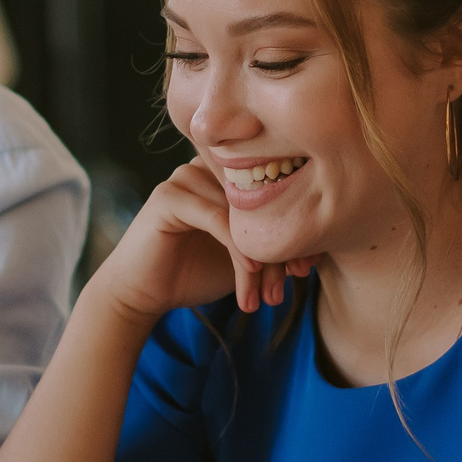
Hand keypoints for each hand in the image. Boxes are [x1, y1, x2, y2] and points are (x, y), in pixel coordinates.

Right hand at [92, 160, 313, 323]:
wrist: (144, 294)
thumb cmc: (195, 273)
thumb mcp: (245, 258)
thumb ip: (272, 243)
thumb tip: (317, 246)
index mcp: (228, 174)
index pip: (274, 190)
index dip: (297, 227)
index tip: (310, 265)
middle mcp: (208, 167)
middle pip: (262, 200)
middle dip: (284, 243)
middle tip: (299, 277)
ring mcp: (186, 178)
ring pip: (242, 213)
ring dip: (263, 255)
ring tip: (271, 292)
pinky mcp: (169, 196)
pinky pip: (216, 219)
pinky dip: (238, 249)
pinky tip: (249, 276)